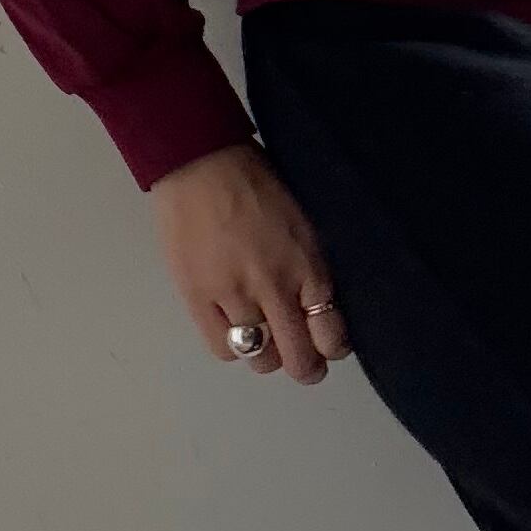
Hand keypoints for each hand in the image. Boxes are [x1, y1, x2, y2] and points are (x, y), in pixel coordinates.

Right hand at [148, 139, 353, 381]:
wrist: (201, 161)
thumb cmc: (256, 181)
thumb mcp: (303, 221)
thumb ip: (310, 266)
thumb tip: (317, 306)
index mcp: (308, 265)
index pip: (331, 333)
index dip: (333, 349)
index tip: (329, 347)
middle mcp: (275, 287)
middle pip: (298, 358)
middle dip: (306, 369)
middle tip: (305, 365)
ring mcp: (234, 295)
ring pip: (260, 357)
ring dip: (268, 357)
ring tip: (266, 343)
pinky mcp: (198, 297)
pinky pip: (222, 348)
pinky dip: (233, 348)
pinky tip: (235, 331)